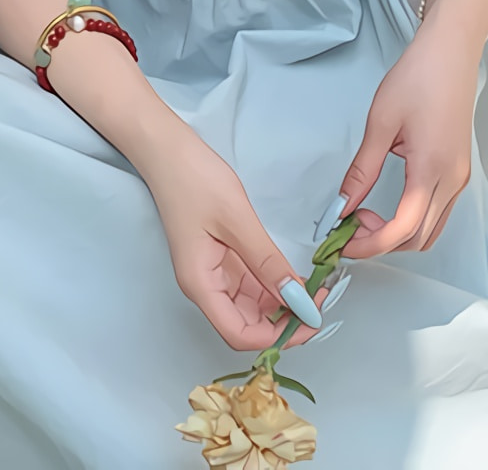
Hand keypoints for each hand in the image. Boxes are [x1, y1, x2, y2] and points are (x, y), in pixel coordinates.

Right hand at [138, 127, 327, 350]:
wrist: (167, 149)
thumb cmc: (194, 180)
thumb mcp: (237, 220)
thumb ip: (267, 263)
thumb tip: (299, 302)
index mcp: (201, 284)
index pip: (240, 334)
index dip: (277, 337)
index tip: (311, 319)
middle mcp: (204, 286)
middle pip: (246, 324)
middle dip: (283, 321)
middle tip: (319, 301)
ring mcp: (211, 272)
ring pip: (250, 305)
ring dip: (280, 303)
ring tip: (313, 288)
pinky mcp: (218, 257)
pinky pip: (248, 283)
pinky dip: (272, 284)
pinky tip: (292, 274)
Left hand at [338, 0, 487, 256]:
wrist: (451, 52)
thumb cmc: (416, 79)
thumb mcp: (381, 123)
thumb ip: (362, 170)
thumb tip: (341, 205)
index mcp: (432, 170)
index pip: (403, 229)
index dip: (370, 244)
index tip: (341, 242)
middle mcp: (452, 182)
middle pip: (419, 238)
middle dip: (381, 244)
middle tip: (347, 227)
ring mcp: (459, 178)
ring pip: (431, 230)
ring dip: (397, 235)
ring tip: (362, 216)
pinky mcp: (458, 170)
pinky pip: (437, 213)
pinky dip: (411, 221)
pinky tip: (386, 205)